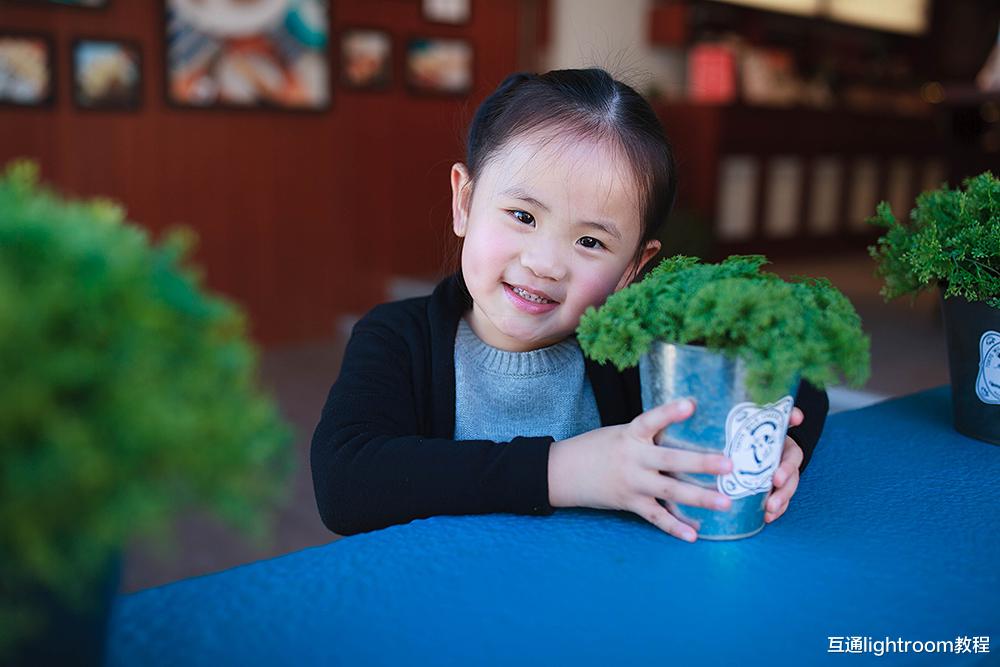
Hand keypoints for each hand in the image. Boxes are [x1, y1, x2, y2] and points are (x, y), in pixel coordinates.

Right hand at [548, 398, 733, 542]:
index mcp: (630, 435)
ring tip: (725, 502)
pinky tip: (693, 535)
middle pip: (670, 460)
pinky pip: (655, 517)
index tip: (691, 404)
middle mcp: (632, 459)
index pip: (651, 420)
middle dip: (701, 463)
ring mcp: (631, 483)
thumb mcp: (620, 434)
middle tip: (729, 465)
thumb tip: (686, 433)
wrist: (563, 472)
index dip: (670, 412)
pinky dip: (674, 527)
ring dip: (699, 498)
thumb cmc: (597, 448)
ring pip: (669, 491)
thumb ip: (649, 436)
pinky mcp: (629, 503)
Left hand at [764, 407, 804, 523]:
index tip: (776, 479)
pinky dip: (776, 511)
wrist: (763, 436)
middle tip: (771, 503)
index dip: (786, 469)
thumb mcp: (772, 420)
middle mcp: (788, 464)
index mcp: (788, 448)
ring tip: (769, 513)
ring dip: (780, 504)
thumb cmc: (766, 429)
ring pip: (787, 493)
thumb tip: (798, 415)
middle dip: (783, 492)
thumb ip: (785, 415)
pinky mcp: (776, 488)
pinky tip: (766, 519)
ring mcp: (783, 477)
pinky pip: (780, 502)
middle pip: (791, 480)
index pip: (792, 458)